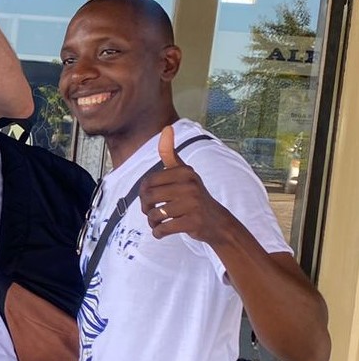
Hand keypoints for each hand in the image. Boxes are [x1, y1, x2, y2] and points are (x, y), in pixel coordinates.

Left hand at [139, 126, 226, 241]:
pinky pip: (163, 229)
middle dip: (145, 208)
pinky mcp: (192, 222)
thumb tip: (167, 128)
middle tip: (151, 212)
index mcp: (185, 172)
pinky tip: (162, 231)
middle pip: (148, 198)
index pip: (148, 182)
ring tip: (157, 222)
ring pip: (154, 214)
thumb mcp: (184, 173)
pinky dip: (158, 232)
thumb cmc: (194, 195)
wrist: (217, 221)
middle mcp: (190, 185)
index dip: (143, 192)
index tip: (150, 197)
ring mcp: (192, 204)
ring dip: (152, 222)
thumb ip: (170, 154)